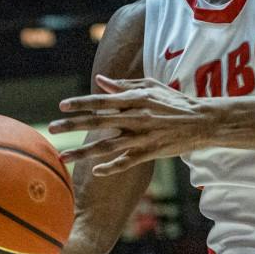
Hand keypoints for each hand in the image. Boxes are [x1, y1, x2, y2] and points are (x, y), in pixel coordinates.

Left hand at [49, 75, 215, 175]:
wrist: (203, 122)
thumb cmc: (175, 102)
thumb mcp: (151, 87)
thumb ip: (123, 86)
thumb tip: (100, 82)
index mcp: (135, 100)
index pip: (102, 101)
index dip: (81, 104)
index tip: (62, 106)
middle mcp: (136, 118)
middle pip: (98, 122)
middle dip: (72, 126)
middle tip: (51, 129)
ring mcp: (142, 137)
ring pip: (107, 146)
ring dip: (83, 152)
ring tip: (63, 158)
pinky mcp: (150, 153)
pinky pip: (126, 162)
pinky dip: (111, 167)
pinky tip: (96, 171)